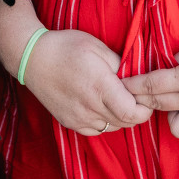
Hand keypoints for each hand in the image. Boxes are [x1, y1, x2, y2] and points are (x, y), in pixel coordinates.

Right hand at [21, 29, 150, 135]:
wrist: (33, 58)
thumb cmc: (66, 47)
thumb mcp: (99, 47)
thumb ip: (121, 65)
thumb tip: (137, 77)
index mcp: (100, 86)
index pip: (132, 113)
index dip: (145, 108)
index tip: (144, 94)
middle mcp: (90, 107)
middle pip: (126, 123)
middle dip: (137, 111)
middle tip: (134, 94)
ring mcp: (79, 118)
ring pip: (113, 128)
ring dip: (121, 117)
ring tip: (118, 98)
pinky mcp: (70, 123)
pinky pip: (97, 130)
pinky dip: (106, 122)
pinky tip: (102, 105)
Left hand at [121, 26, 178, 145]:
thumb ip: (174, 60)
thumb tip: (155, 68)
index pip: (150, 86)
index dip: (132, 85)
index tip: (121, 84)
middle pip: (158, 105)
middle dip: (142, 99)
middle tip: (136, 94)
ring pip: (176, 129)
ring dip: (170, 117)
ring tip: (175, 104)